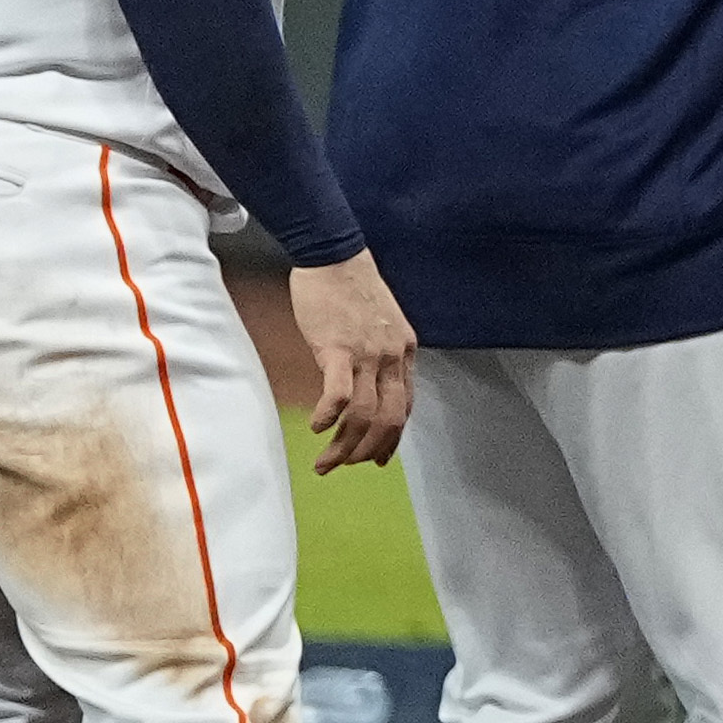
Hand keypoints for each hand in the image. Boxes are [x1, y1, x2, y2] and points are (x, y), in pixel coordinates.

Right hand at [286, 253, 418, 472]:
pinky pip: (340, 394)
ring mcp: (368, 354)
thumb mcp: (379, 326)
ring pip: (364, 415)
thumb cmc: (350, 289)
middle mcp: (393, 358)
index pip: (406, 407)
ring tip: (326, 462)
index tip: (379, 459)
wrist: (334, 256)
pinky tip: (317, 428)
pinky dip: (329, 417)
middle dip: (370, 451)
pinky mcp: (338, 348)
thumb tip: (364, 386)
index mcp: (405, 353)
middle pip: (390, 419)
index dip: (393, 438)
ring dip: (345, 446)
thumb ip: (378, 356)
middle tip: (346, 467)